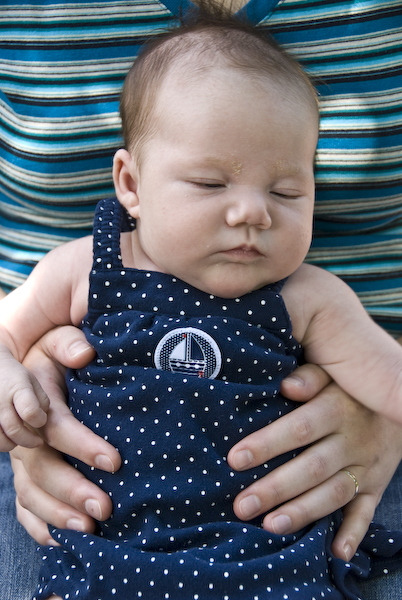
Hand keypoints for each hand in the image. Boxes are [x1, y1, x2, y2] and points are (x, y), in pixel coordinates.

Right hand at [0, 348, 49, 449]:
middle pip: (15, 430)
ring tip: (20, 439)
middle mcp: (0, 400)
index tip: (41, 420)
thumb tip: (42, 422)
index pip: (30, 412)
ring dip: (13, 444)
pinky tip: (8, 436)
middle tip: (37, 441)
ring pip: (0, 440)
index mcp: (17, 388)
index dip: (39, 420)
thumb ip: (41, 400)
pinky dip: (1, 442)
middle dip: (30, 440)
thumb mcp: (32, 381)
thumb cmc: (14, 377)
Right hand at [11, 326, 120, 544]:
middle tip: (104, 508)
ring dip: (58, 514)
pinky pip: (25, 506)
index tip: (114, 461)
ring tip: (90, 529)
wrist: (35, 373)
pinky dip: (40, 525)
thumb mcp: (57, 342)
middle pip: (42, 467)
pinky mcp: (26, 475)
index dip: (82, 445)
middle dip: (72, 490)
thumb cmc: (55, 359)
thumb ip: (68, 344)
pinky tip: (62, 540)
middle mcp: (25, 435)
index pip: (56, 427)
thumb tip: (85, 354)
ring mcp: (23, 459)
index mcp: (37, 404)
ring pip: (31, 492)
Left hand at [227, 363, 401, 560]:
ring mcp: (367, 466)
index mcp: (338, 408)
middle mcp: (353, 440)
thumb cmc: (348, 386)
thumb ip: (311, 377)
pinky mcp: (376, 485)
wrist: (398, 404)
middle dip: (276, 488)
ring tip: (270, 526)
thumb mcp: (333, 374)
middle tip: (242, 506)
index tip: (235, 459)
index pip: (300, 428)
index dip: (268, 444)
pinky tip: (335, 553)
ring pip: (334, 494)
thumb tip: (285, 385)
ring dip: (303, 512)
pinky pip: (366, 512)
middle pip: (312, 467)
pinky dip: (353, 533)